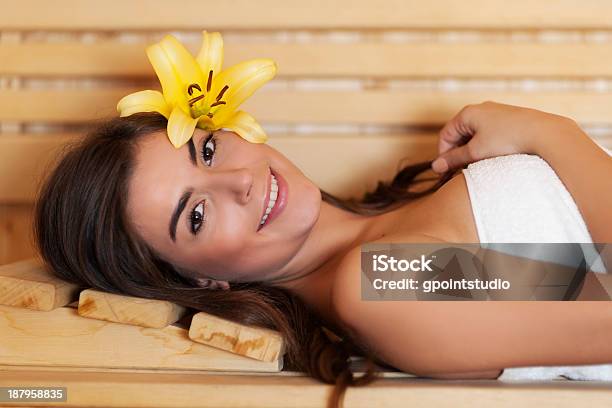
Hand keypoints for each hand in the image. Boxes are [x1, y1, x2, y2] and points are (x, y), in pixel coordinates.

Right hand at [431, 101, 579, 172]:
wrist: (545, 135)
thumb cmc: (508, 140)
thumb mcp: (476, 153)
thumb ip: (453, 159)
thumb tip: (436, 166)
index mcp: (468, 113)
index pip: (445, 136)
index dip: (443, 155)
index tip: (447, 172)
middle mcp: (481, 109)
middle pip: (460, 136)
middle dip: (459, 154)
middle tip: (462, 172)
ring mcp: (496, 114)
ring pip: (475, 137)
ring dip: (473, 153)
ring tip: (481, 167)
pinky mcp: (510, 121)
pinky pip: (490, 136)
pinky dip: (487, 148)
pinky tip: (496, 160)